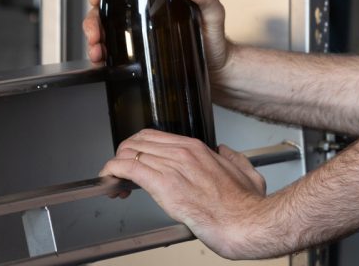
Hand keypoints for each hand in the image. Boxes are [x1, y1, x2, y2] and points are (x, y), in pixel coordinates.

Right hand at [83, 0, 232, 72]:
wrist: (217, 72)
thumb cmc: (214, 39)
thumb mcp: (213, 13)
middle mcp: (141, 11)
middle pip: (105, 6)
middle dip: (92, 18)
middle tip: (95, 32)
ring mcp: (135, 33)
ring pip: (102, 29)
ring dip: (93, 38)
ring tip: (97, 50)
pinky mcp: (134, 54)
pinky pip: (110, 52)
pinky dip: (100, 56)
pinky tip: (101, 62)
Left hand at [99, 130, 279, 258]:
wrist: (244, 222)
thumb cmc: (244, 205)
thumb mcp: (247, 172)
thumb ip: (234, 158)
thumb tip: (224, 152)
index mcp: (198, 149)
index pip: (155, 137)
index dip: (139, 148)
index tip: (136, 161)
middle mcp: (183, 153)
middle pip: (138, 142)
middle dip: (123, 155)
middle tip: (120, 174)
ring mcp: (173, 167)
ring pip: (130, 153)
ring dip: (116, 167)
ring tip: (115, 183)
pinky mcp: (164, 185)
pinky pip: (128, 169)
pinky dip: (113, 172)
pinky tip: (111, 182)